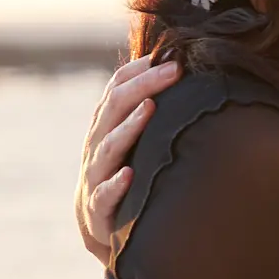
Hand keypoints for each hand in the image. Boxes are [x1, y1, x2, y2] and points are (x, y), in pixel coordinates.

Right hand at [75, 54, 179, 265]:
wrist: (98, 223)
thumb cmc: (125, 171)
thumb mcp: (133, 139)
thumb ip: (148, 108)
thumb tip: (182, 72)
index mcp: (105, 125)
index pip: (115, 88)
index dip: (139, 70)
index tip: (170, 55)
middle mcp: (97, 145)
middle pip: (114, 107)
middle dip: (143, 85)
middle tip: (174, 70)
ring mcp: (95, 176)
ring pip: (108, 147)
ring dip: (129, 127)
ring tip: (151, 107)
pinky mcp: (98, 209)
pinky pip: (104, 195)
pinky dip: (115, 184)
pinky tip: (129, 175)